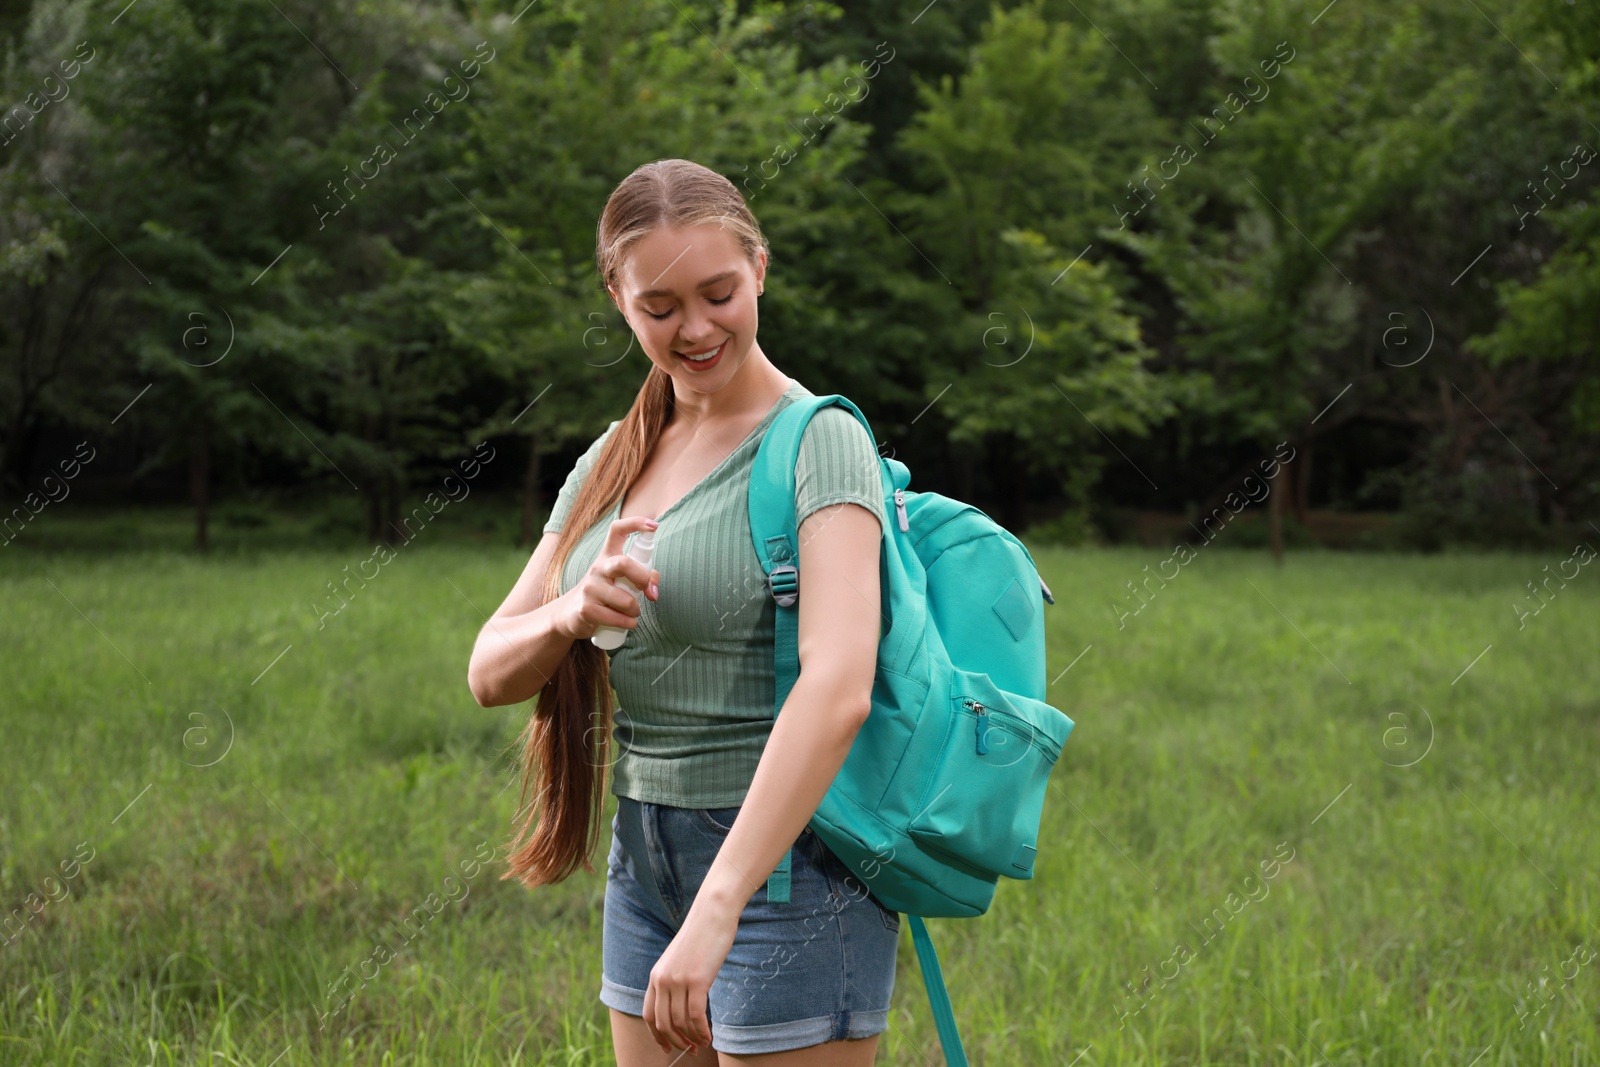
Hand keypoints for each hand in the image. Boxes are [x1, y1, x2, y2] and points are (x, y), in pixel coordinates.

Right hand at [559, 516, 660, 640]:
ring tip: (633, 613)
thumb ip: (642, 578)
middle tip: (646, 590)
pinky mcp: (586, 609)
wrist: (571, 614)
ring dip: (636, 610)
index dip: (636, 523)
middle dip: (642, 578)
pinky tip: (628, 623)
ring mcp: (590, 588)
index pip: (618, 530)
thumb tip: (653, 590)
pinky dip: (628, 623)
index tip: (653, 526)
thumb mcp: (620, 581)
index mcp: (607, 556)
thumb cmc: (604, 594)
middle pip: (623, 563)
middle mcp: (598, 568)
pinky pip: (616, 618)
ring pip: (625, 600)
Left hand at [642, 899, 740, 1054]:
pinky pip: (696, 1016)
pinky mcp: (697, 980)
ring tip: (703, 1043)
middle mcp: (662, 979)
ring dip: (692, 1038)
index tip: (668, 1048)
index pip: (648, 1014)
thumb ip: (675, 979)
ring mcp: (678, 980)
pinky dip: (702, 1030)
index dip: (657, 1036)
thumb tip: (681, 1003)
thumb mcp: (681, 959)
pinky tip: (709, 1035)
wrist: (713, 912)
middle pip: (662, 1023)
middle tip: (691, 1050)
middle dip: (676, 1041)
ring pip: (679, 1022)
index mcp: (656, 975)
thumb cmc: (702, 934)